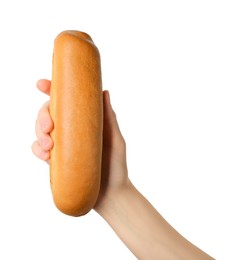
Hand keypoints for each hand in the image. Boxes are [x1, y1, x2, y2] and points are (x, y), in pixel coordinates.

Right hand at [32, 79, 128, 210]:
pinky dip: (37, 150)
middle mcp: (71, 130)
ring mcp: (63, 145)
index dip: (51, 90)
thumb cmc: (117, 165)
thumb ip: (109, 118)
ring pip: (40, 131)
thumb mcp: (116, 139)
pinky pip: (39, 151)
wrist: (111, 194)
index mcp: (84, 121)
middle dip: (42, 116)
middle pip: (49, 114)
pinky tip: (45, 155)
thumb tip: (104, 91)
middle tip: (48, 126)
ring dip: (38, 133)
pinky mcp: (56, 160)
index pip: (66, 102)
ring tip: (48, 145)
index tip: (41, 84)